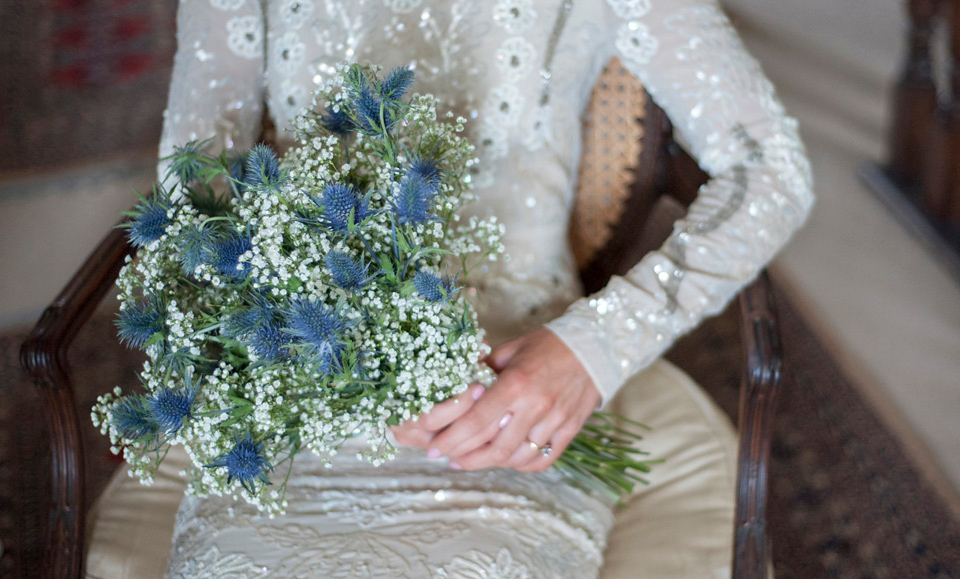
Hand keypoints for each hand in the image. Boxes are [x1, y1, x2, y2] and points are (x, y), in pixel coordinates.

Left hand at [405, 327, 599, 471]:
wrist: (595, 347)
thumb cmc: (548, 344)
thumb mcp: (511, 350)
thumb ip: (484, 370)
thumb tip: (457, 385)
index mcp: (516, 383)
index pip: (477, 421)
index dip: (451, 439)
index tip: (435, 449)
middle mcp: (536, 406)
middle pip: (494, 447)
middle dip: (466, 458)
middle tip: (449, 459)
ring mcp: (556, 421)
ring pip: (517, 458)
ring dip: (491, 464)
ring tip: (473, 461)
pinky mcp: (570, 430)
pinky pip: (543, 459)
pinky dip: (522, 465)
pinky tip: (508, 460)